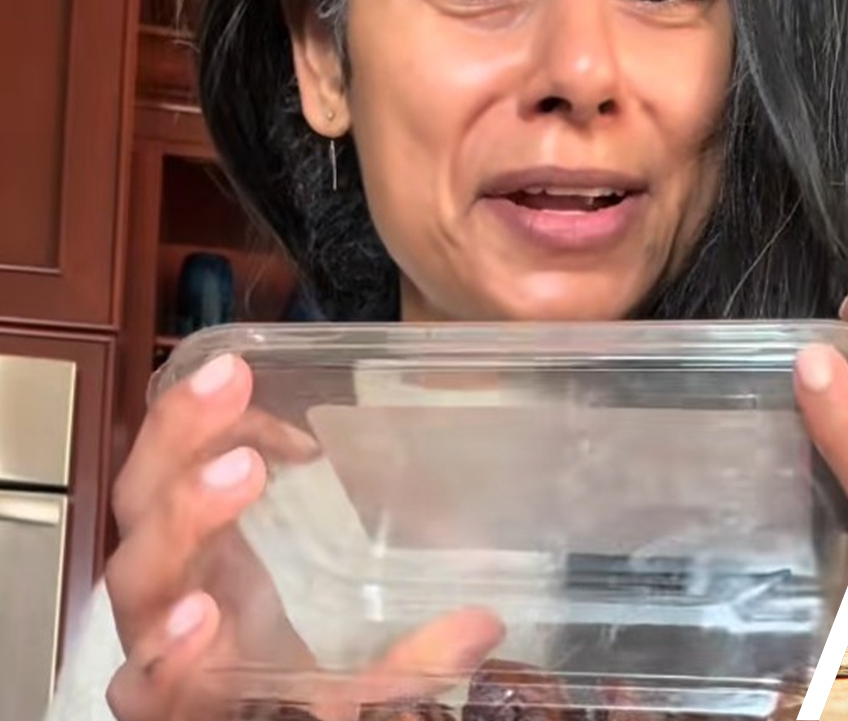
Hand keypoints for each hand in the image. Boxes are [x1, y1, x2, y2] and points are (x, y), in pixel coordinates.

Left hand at [102, 354, 502, 720]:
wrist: (266, 674)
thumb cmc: (299, 687)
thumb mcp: (358, 697)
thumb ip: (404, 673)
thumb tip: (481, 626)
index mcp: (191, 690)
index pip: (156, 682)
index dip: (170, 654)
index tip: (205, 617)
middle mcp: (161, 628)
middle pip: (140, 572)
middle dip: (183, 518)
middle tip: (243, 466)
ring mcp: (166, 572)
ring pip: (140, 507)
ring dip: (179, 442)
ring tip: (231, 384)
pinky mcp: (182, 528)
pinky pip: (168, 469)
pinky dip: (204, 430)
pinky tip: (257, 403)